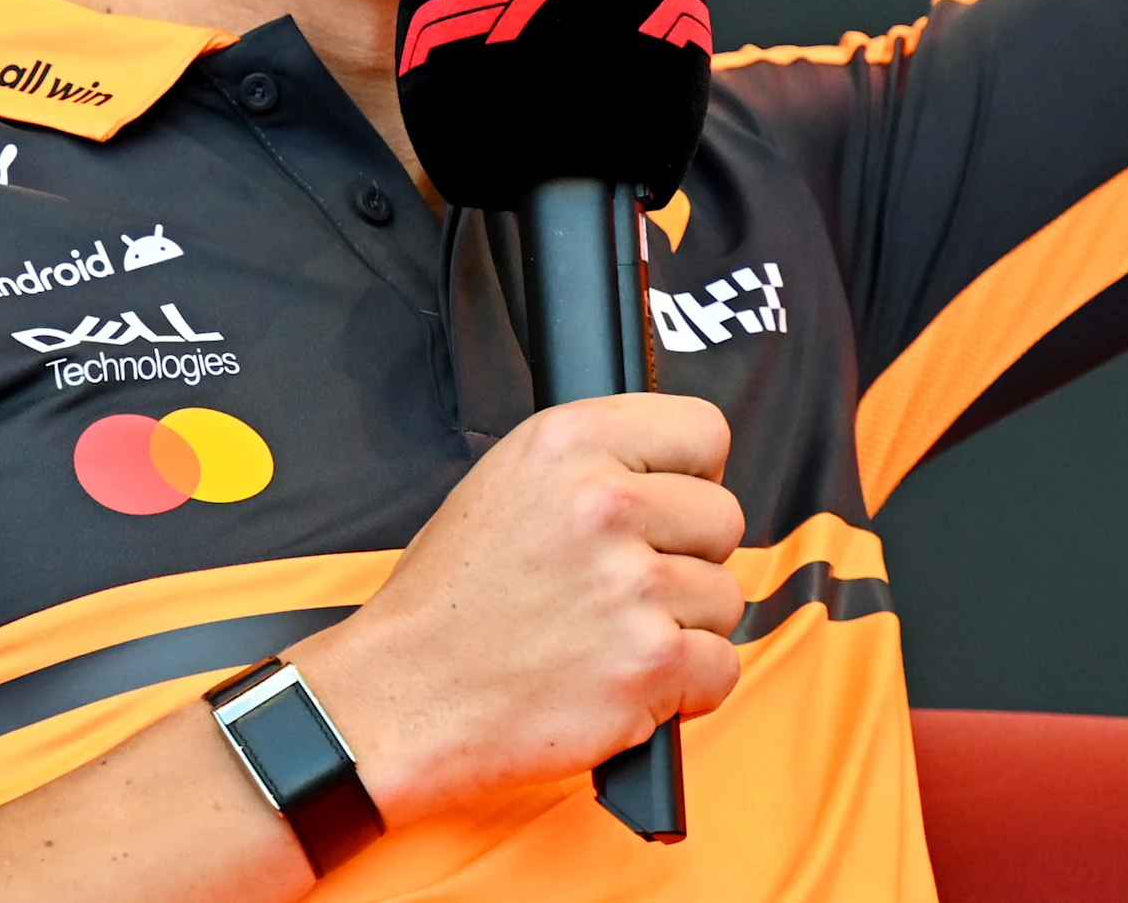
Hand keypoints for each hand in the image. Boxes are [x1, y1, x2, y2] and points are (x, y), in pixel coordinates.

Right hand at [284, 394, 745, 825]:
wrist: (402, 699)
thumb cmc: (444, 607)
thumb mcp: (502, 486)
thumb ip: (593, 468)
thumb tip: (674, 476)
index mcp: (567, 443)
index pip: (702, 430)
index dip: (691, 477)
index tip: (668, 508)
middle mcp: (605, 503)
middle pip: (724, 518)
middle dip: (687, 559)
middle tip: (622, 589)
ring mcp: (631, 585)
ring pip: (725, 598)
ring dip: (683, 628)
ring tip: (607, 639)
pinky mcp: (649, 663)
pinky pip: (722, 669)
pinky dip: (685, 690)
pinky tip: (622, 681)